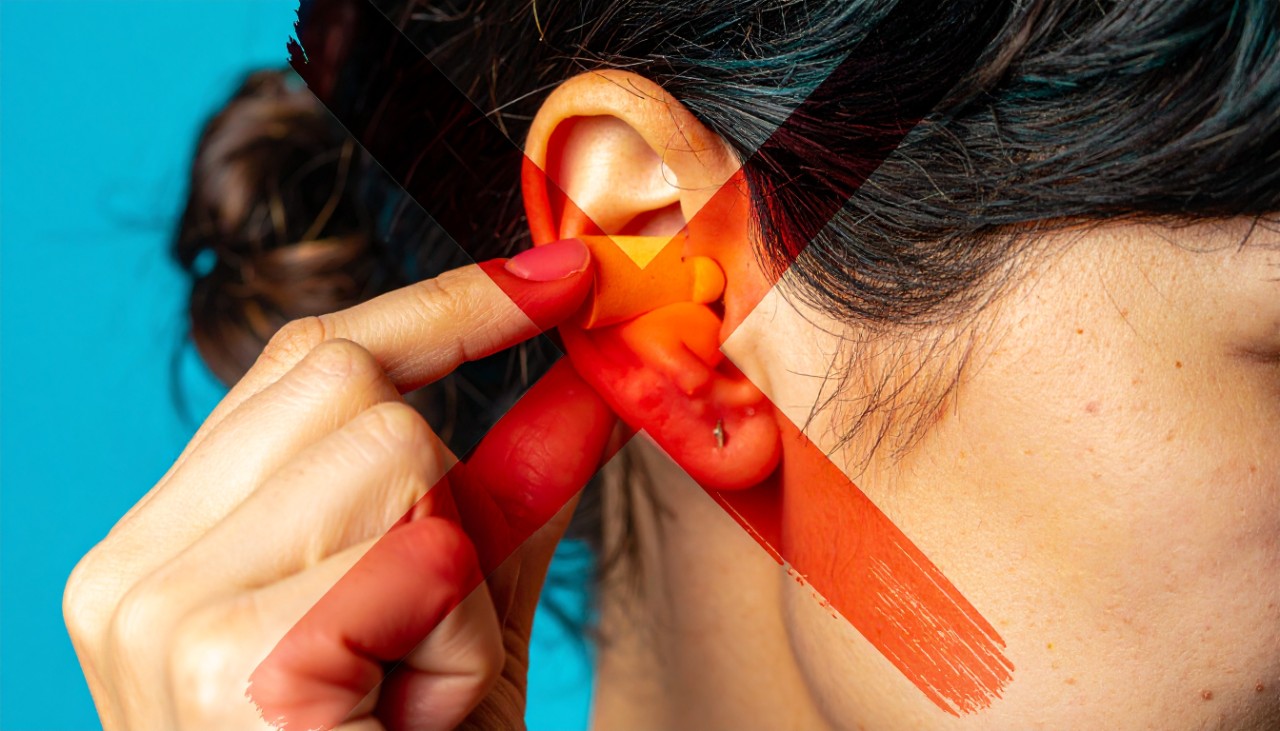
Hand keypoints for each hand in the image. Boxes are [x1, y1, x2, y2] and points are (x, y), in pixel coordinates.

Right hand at [63, 239, 615, 729]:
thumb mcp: (460, 616)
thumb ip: (510, 489)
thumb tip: (600, 372)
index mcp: (164, 550)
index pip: (305, 361)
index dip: (446, 305)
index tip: (560, 273)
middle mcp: (129, 569)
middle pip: (350, 386)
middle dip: (444, 484)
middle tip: (432, 625)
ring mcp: (160, 613)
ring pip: (396, 456)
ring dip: (456, 582)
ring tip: (408, 697)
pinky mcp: (226, 660)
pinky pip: (417, 560)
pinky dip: (457, 643)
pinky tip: (404, 724)